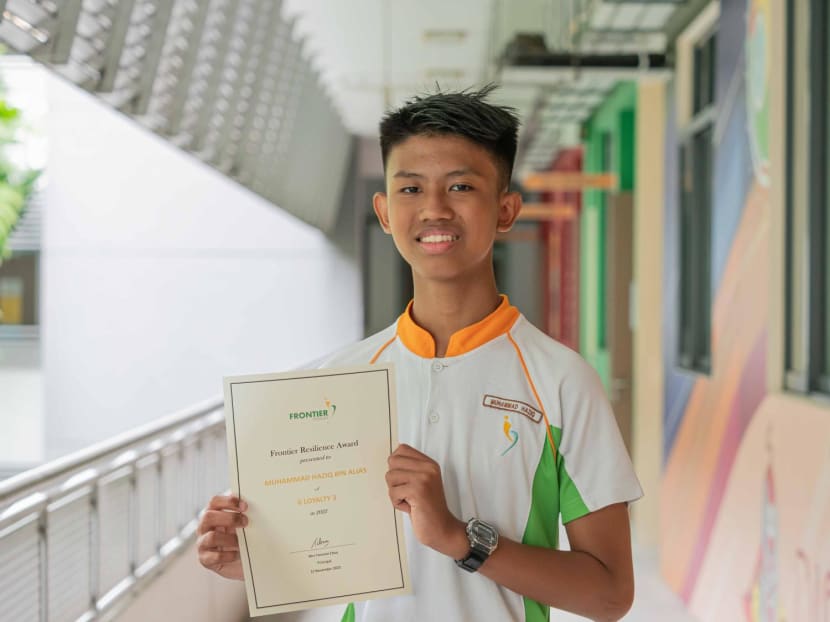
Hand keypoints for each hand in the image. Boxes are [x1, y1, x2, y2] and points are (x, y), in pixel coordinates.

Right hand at [196, 495, 248, 579]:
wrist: (241, 563)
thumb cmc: (241, 539)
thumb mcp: (242, 524)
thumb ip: (243, 514)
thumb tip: (254, 503)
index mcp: (213, 514)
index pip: (214, 502)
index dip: (228, 501)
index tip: (245, 506)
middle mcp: (204, 528)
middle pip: (208, 516)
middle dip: (229, 518)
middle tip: (245, 522)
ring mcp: (202, 544)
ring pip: (211, 537)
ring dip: (230, 539)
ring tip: (241, 542)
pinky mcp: (205, 560)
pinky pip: (215, 557)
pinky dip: (229, 555)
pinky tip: (238, 555)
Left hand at [386, 444, 466, 558]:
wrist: (442, 529)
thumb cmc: (428, 508)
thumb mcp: (422, 482)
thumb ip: (411, 469)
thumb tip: (391, 458)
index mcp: (429, 463)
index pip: (402, 449)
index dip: (396, 465)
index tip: (405, 480)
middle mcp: (428, 467)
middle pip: (392, 461)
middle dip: (394, 480)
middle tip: (407, 492)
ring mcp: (423, 478)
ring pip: (390, 476)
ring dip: (395, 493)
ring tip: (410, 500)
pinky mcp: (417, 490)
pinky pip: (392, 492)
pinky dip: (397, 503)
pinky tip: (411, 507)